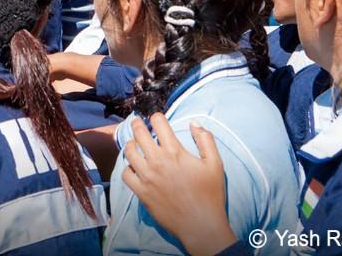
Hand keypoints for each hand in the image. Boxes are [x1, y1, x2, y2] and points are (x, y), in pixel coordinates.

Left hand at [122, 113, 237, 255]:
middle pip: (138, 133)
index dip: (156, 116)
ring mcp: (147, 177)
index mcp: (175, 151)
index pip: (158, 122)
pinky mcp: (141, 192)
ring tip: (135, 145)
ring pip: (129, 152)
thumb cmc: (210, 194)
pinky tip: (135, 168)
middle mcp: (157, 161)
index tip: (157, 118)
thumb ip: (205, 140)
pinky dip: (128, 169)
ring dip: (131, 144)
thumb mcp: (215, 164)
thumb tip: (193, 122)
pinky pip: (126, 174)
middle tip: (138, 123)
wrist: (201, 224)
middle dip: (137, 124)